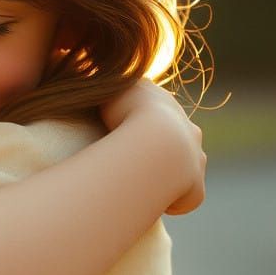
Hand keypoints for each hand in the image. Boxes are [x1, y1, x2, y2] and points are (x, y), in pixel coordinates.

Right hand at [99, 80, 205, 214]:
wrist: (152, 139)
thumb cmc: (123, 113)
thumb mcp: (103, 89)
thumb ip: (96, 85)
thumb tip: (79, 72)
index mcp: (166, 106)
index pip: (157, 113)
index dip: (140, 124)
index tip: (123, 133)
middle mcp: (188, 130)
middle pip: (179, 138)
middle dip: (161, 149)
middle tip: (134, 160)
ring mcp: (195, 158)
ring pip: (187, 168)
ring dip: (168, 176)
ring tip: (142, 184)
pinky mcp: (195, 186)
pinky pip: (186, 198)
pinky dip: (171, 202)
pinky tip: (150, 202)